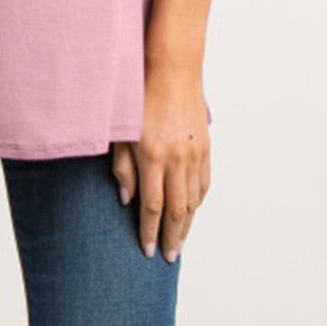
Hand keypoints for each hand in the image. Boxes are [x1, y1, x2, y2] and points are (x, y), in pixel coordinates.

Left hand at [110, 62, 210, 261]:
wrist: (171, 68)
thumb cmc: (139, 95)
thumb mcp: (121, 130)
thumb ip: (123, 167)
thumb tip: (127, 199)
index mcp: (152, 155)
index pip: (152, 206)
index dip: (149, 231)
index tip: (147, 250)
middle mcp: (176, 158)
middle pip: (177, 210)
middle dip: (172, 237)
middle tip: (168, 257)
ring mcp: (194, 152)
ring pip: (193, 200)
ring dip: (187, 225)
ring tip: (179, 242)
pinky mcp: (205, 145)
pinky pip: (204, 182)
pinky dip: (197, 201)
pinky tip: (191, 211)